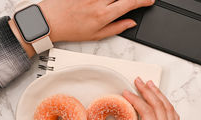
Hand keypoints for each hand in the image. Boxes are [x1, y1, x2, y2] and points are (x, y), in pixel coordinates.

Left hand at [39, 0, 153, 41]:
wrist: (51, 21)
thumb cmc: (71, 30)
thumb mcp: (97, 35)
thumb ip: (117, 28)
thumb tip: (131, 22)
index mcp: (104, 15)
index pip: (129, 3)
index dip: (143, 0)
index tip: (149, 0)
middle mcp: (98, 0)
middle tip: (138, 0)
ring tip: (119, 2)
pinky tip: (109, 1)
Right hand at [95, 78, 182, 119]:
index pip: (147, 113)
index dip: (136, 101)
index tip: (127, 93)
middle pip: (159, 106)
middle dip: (148, 91)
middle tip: (138, 81)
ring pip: (168, 109)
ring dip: (159, 95)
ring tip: (150, 85)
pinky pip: (174, 116)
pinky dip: (167, 104)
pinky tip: (163, 100)